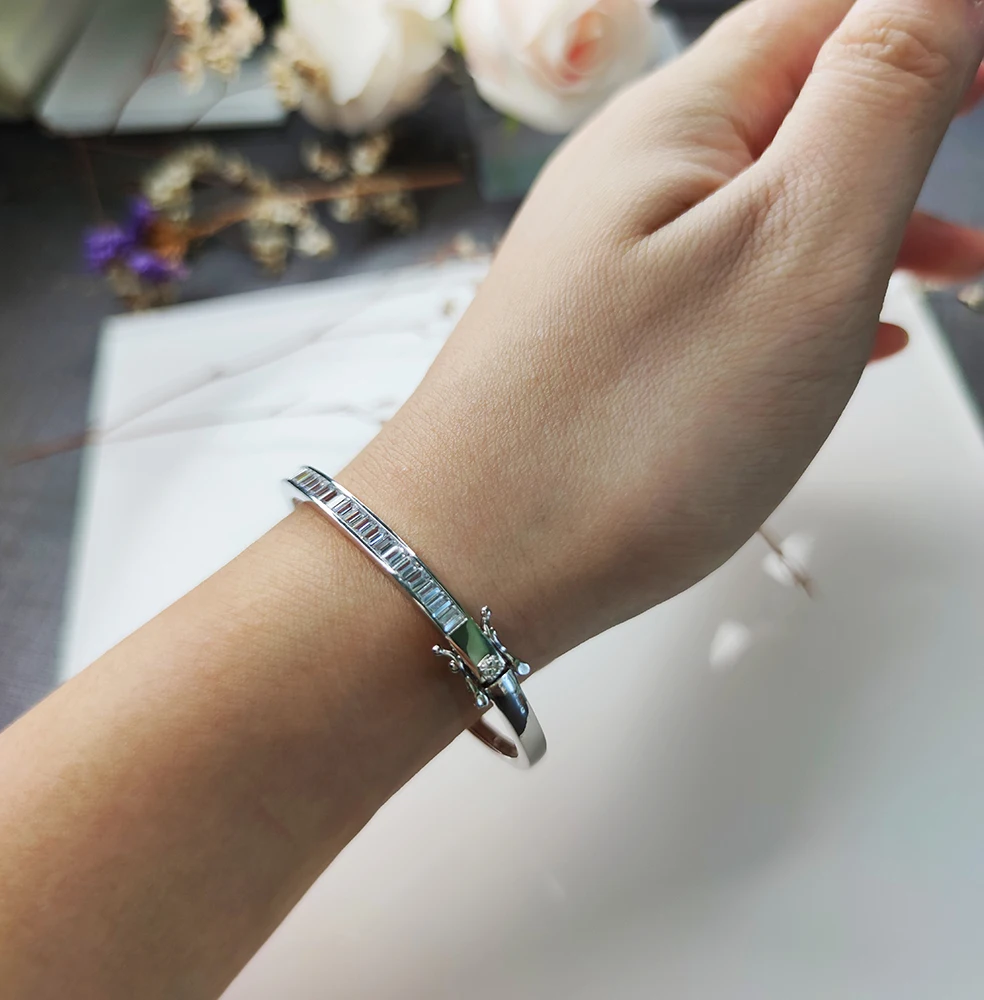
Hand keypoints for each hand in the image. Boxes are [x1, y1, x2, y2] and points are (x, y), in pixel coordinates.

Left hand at [344, 0, 983, 664]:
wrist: (472, 560)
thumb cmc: (632, 427)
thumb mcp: (798, 244)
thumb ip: (877, 96)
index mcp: (678, 122)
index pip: (825, 12)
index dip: (922, 22)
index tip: (981, 73)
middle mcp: (627, 180)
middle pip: (787, 103)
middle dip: (899, 116)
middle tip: (976, 128)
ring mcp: (606, 265)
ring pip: (760, 206)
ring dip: (863, 219)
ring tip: (952, 270)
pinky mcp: (602, 342)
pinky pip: (722, 286)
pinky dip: (800, 292)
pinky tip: (848, 339)